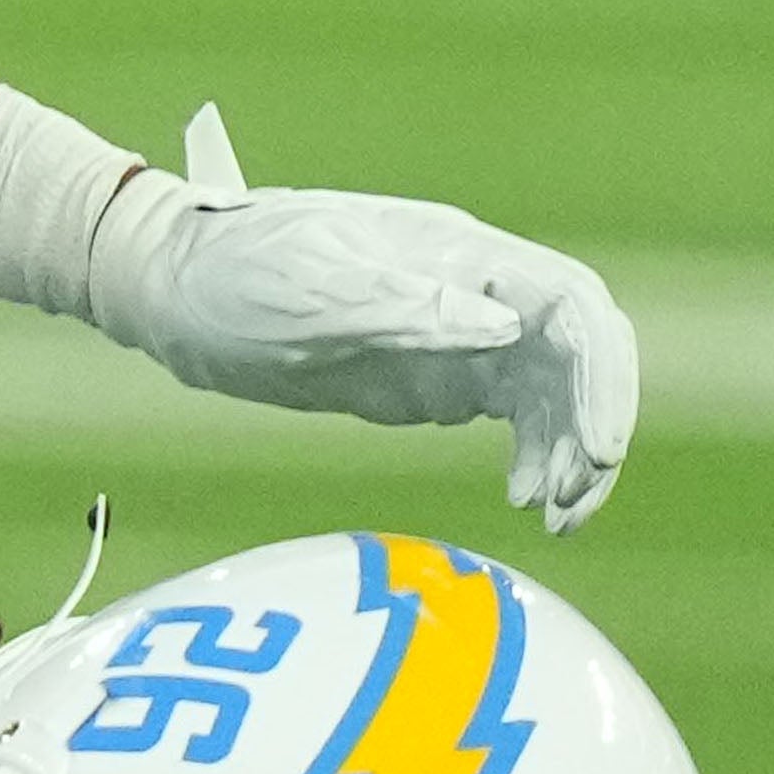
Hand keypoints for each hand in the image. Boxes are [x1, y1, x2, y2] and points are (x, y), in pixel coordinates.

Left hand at [0, 96, 640, 530]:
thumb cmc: (230, 273)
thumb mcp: (306, 288)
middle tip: (576, 498)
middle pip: (578, 350)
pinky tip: (527, 502)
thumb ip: (403, 306)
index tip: (598, 447)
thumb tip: (504, 327)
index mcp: (453, 255)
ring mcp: (457, 332)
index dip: (601, 374)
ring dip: (573, 450)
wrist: (172, 285)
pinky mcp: (434, 375)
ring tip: (556, 518)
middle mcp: (471, 289)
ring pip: (555, 389)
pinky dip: (537, 457)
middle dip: (596, 421)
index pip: (568, 305)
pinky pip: (515, 414)